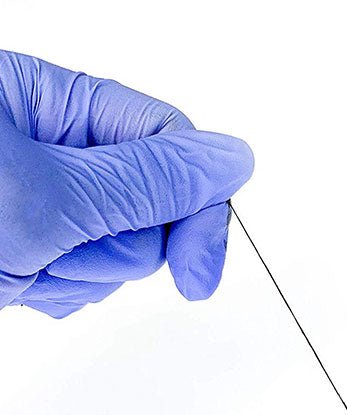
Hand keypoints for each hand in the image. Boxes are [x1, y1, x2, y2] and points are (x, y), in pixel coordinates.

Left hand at [0, 50, 253, 317]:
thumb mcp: (48, 196)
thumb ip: (149, 182)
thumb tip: (231, 162)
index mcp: (47, 100)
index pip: (164, 139)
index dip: (194, 206)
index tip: (198, 269)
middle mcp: (48, 144)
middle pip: (148, 204)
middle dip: (116, 245)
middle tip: (60, 250)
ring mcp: (40, 198)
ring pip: (119, 249)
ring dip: (80, 272)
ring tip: (21, 265)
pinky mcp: (30, 244)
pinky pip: (84, 276)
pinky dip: (57, 290)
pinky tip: (14, 279)